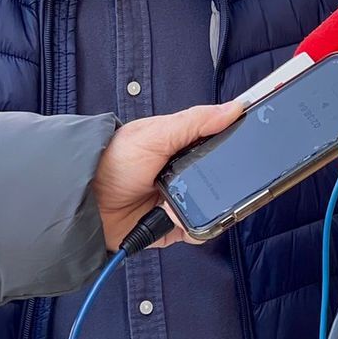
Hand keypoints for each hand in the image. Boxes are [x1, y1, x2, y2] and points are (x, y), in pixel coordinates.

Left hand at [91, 101, 243, 249]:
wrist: (84, 203)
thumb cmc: (113, 161)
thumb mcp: (156, 133)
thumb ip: (196, 121)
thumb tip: (233, 108)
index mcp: (183, 145)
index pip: (220, 142)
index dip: (236, 144)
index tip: (253, 143)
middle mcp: (184, 173)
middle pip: (223, 178)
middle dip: (225, 182)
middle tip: (220, 179)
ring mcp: (180, 200)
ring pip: (215, 206)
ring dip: (206, 206)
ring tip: (182, 200)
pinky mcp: (174, 226)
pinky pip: (198, 231)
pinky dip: (195, 228)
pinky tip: (177, 219)